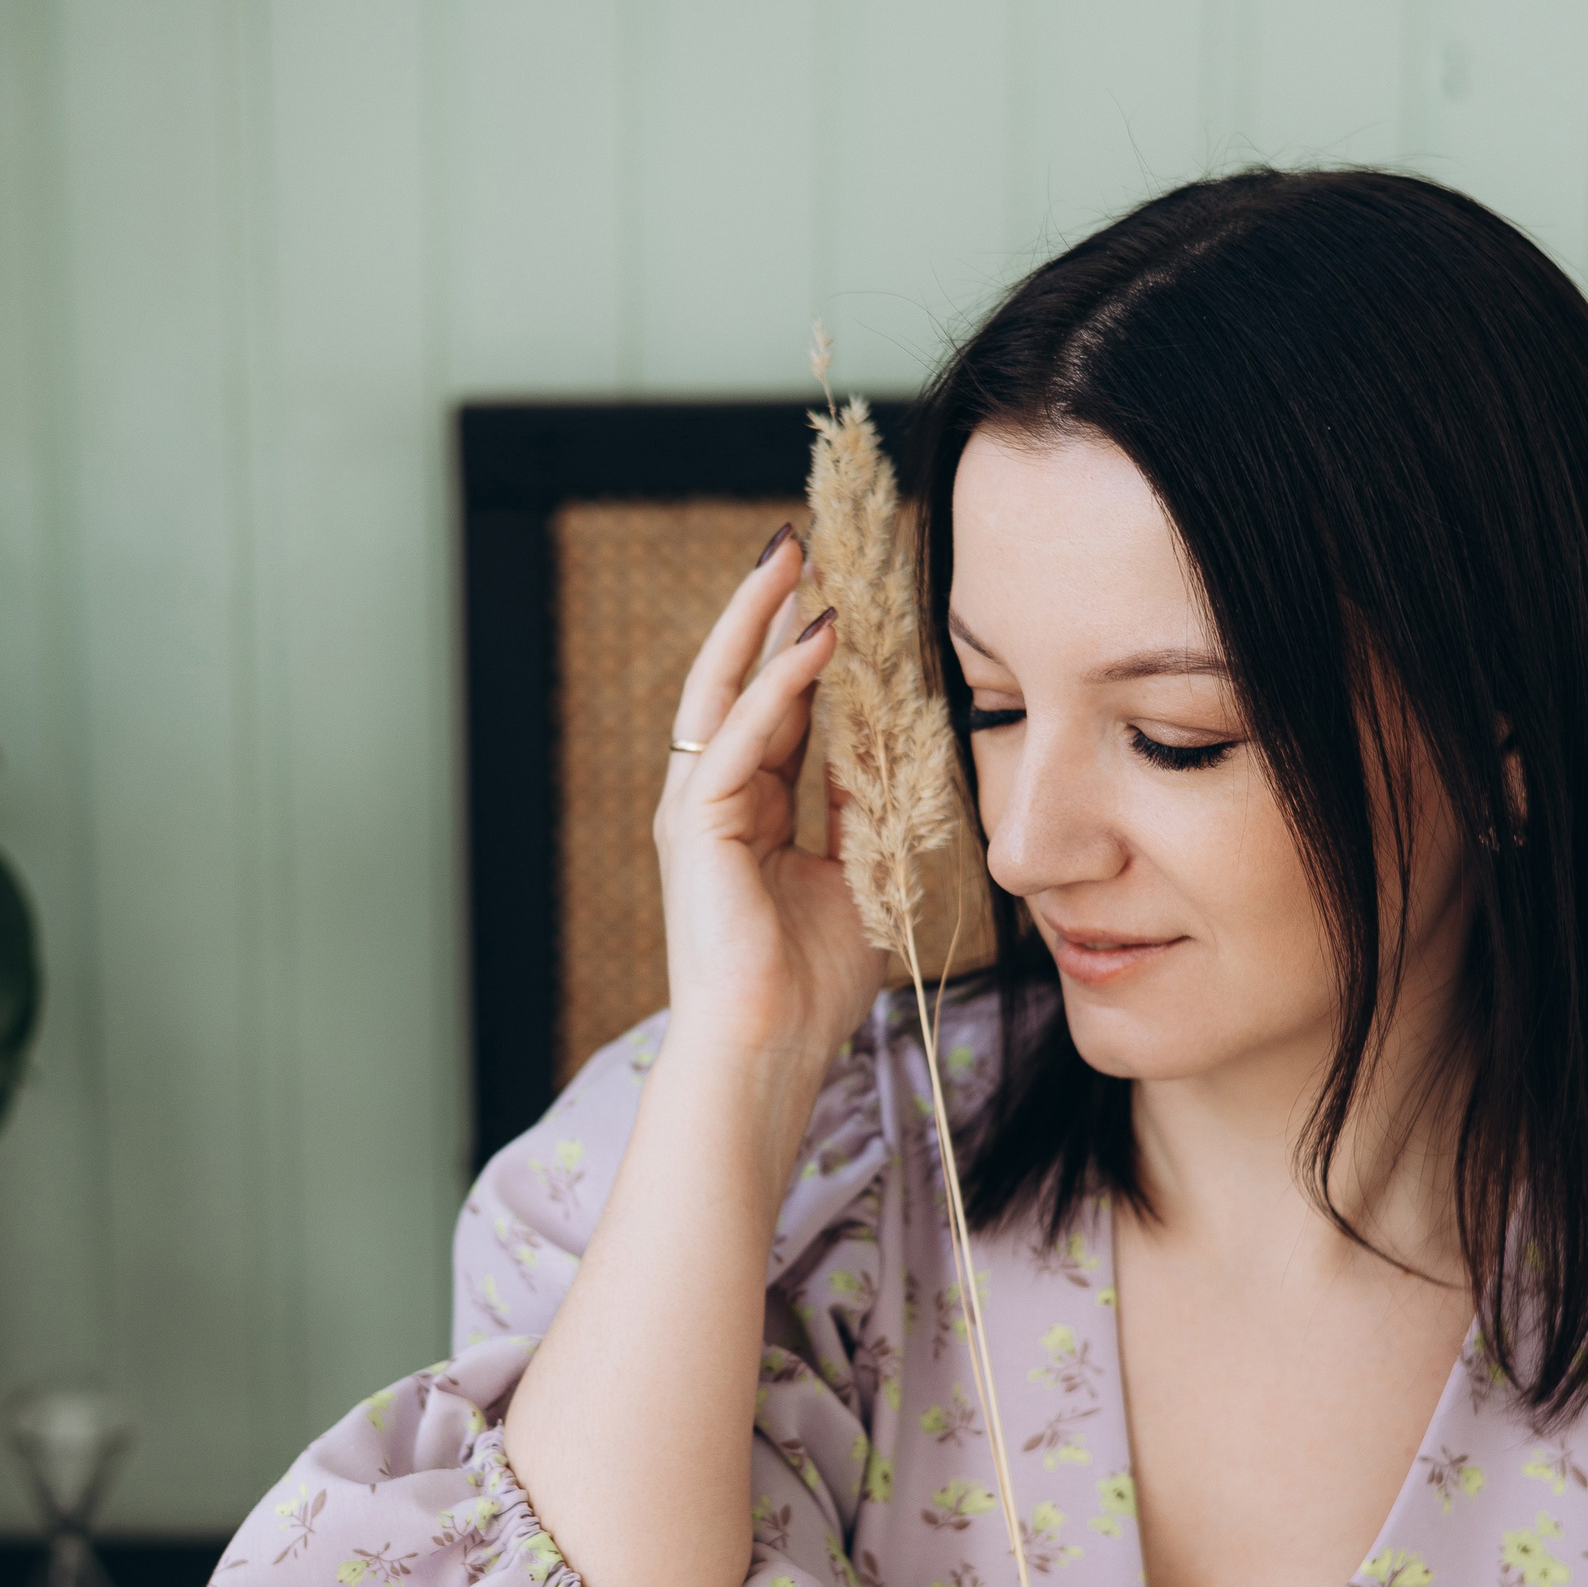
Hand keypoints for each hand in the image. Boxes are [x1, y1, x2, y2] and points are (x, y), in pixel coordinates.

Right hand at [654, 530, 882, 1089]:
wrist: (770, 1051)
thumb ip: (866, 812)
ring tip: (797, 555)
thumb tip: (891, 749)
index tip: (843, 587)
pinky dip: (778, 684)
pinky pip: (739, 735)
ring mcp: (697, 808)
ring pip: (725, 688)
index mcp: (747, 810)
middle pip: (737, 676)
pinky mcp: (697, 826)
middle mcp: (713, 798)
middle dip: (766, 605)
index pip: (778, 705)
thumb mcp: (861, 877)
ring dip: (761, 618)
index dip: (806, 646)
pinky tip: (816, 639)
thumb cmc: (810, 986)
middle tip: (803, 535)